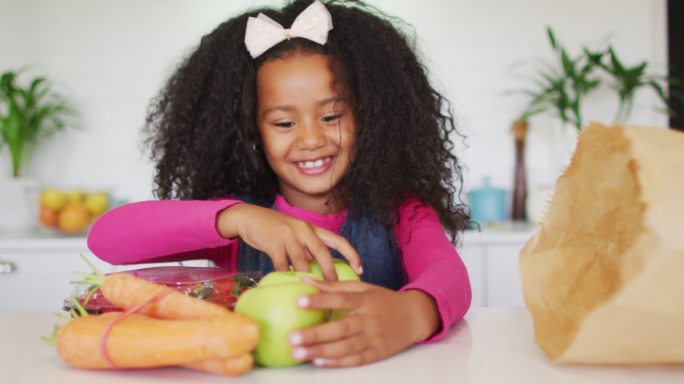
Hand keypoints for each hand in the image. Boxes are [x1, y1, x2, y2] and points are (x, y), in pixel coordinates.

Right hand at [216, 203, 361, 280]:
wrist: (249, 217)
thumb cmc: (274, 230)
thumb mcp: (295, 235)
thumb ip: (307, 250)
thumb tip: (320, 272)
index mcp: (312, 228)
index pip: (338, 240)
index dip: (352, 254)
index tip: (361, 269)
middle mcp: (303, 229)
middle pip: (322, 250)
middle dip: (331, 270)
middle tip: (336, 287)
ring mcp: (288, 235)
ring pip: (302, 260)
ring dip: (308, 277)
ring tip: (314, 292)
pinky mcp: (273, 242)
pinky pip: (281, 264)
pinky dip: (285, 276)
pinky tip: (289, 287)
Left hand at [288, 278, 439, 366]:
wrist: (414, 317)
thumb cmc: (383, 301)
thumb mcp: (364, 289)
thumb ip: (335, 286)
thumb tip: (306, 281)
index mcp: (365, 300)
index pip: (340, 299)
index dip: (320, 300)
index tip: (298, 300)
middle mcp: (370, 320)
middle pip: (340, 328)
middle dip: (315, 334)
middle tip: (292, 337)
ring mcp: (374, 338)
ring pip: (345, 347)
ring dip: (321, 351)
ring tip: (298, 352)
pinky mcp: (377, 353)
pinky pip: (355, 359)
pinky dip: (337, 362)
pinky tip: (319, 361)